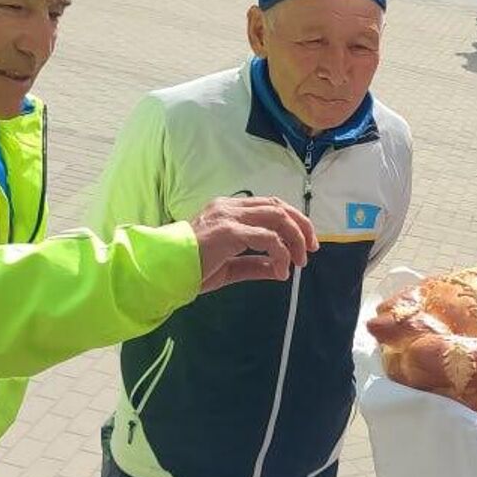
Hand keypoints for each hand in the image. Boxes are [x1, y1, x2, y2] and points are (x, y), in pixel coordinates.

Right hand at [190, 196, 316, 292]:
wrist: (165, 271)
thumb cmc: (191, 268)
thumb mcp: (230, 267)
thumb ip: (254, 264)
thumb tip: (280, 269)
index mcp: (229, 210)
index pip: (270, 205)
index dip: (293, 221)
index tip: (306, 243)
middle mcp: (230, 207)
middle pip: (279, 206)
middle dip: (301, 226)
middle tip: (311, 249)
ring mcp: (229, 217)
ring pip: (277, 217)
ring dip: (295, 239)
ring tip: (299, 261)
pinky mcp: (230, 231)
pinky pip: (268, 238)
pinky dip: (281, 254)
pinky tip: (281, 271)